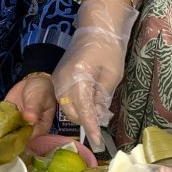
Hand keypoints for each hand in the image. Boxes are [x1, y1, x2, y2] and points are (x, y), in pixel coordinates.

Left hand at [5, 73, 55, 136]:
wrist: (33, 82)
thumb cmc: (41, 91)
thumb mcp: (39, 98)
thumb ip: (34, 108)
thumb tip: (30, 118)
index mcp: (40, 128)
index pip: (28, 137)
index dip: (18, 137)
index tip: (7, 134)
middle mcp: (27, 129)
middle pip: (16, 137)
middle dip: (5, 135)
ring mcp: (16, 124)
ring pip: (6, 131)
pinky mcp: (7, 117)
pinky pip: (0, 122)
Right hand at [51, 0, 137, 147]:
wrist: (95, 28)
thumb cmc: (108, 48)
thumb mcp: (113, 74)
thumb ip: (104, 97)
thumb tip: (99, 117)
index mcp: (79, 76)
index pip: (83, 109)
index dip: (91, 127)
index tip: (98, 142)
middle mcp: (63, 80)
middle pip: (71, 111)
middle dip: (86, 121)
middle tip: (103, 124)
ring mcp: (58, 79)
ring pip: (67, 107)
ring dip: (81, 114)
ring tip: (98, 113)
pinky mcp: (59, 78)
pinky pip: (65, 99)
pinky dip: (76, 106)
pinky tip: (90, 104)